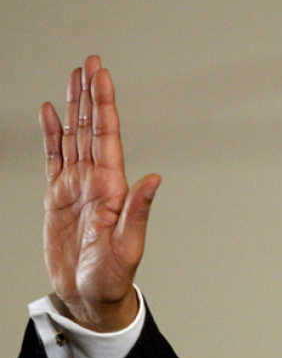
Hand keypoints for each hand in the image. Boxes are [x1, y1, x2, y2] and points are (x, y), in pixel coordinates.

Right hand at [41, 56, 160, 330]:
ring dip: (73, 107)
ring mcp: (76, 187)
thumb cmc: (112, 276)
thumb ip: (139, 210)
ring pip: (73, 137)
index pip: (107, 137)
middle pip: (92, 128)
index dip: (104, 105)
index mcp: (112, 188)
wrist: (89, 295)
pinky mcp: (58, 198)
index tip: (102, 76)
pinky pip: (54, 158)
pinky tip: (50, 113)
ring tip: (73, 77)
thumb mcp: (129, 245)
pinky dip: (52, 134)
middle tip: (90, 62)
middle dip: (91, 95)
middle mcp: (96, 181)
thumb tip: (155, 178)